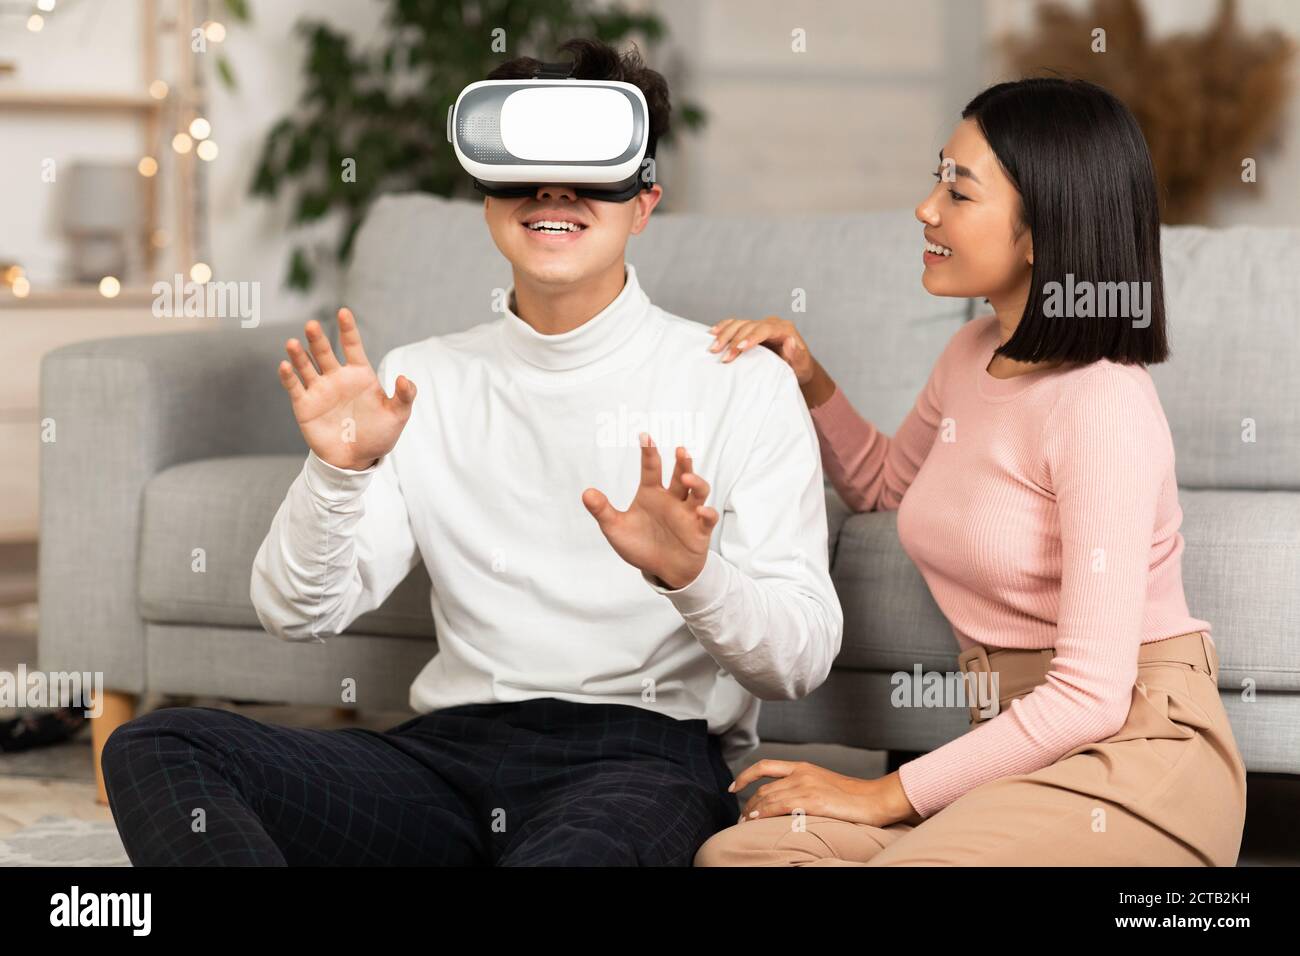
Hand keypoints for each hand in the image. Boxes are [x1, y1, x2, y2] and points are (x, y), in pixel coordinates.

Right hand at [278, 308, 416, 471]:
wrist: (357, 460)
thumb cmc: (378, 435)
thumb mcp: (397, 416)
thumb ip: (404, 397)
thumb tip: (405, 378)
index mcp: (359, 375)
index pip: (352, 346)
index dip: (348, 329)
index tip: (344, 311)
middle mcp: (337, 378)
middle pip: (324, 353)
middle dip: (318, 339)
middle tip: (312, 325)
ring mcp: (319, 390)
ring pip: (306, 366)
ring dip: (299, 355)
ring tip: (292, 343)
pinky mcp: (305, 405)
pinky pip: (295, 387)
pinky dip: (288, 376)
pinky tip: (285, 366)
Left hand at [582, 434, 718, 590]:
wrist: (663, 571)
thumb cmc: (641, 546)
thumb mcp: (616, 528)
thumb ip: (603, 511)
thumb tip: (586, 493)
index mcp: (652, 494)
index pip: (651, 468)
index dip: (649, 452)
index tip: (645, 436)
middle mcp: (672, 500)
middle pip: (681, 474)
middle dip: (682, 462)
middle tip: (679, 450)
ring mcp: (688, 513)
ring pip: (698, 491)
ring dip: (696, 482)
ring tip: (687, 478)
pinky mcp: (699, 530)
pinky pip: (708, 518)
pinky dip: (707, 513)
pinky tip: (701, 511)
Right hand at [708, 315, 814, 383]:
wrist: (797, 365)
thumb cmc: (799, 367)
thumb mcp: (802, 364)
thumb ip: (797, 354)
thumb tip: (790, 342)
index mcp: (784, 329)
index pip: (765, 329)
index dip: (751, 337)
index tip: (740, 347)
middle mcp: (771, 323)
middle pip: (748, 326)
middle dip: (734, 340)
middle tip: (724, 356)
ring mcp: (759, 325)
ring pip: (739, 323)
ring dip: (725, 335)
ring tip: (713, 348)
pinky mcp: (751, 330)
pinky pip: (735, 324)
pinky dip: (723, 328)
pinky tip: (712, 333)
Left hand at [730, 760, 922, 827]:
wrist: (877, 798)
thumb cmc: (855, 797)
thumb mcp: (824, 785)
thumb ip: (805, 787)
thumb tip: (788, 802)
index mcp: (803, 767)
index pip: (765, 766)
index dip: (745, 775)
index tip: (734, 788)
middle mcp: (801, 773)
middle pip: (763, 786)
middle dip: (747, 802)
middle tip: (740, 818)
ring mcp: (806, 785)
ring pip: (767, 796)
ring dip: (752, 810)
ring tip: (744, 823)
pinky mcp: (812, 800)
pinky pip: (779, 805)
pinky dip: (764, 812)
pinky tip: (756, 820)